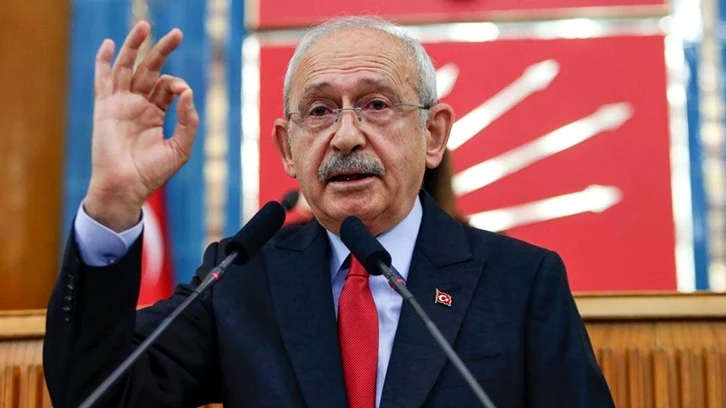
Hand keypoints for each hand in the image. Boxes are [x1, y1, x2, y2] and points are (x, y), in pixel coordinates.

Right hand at [84, 21, 198, 231]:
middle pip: (150, 70)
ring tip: (145, 26)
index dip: (178, 84)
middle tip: (177, 33)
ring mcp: (120, 104)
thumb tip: (188, 92)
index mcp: (156, 113)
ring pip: (128, 67)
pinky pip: (104, 80)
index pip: (168, 87)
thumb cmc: (152, 173)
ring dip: (135, 46)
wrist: (126, 187)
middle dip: (162, 51)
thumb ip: (188, 121)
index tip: (182, 93)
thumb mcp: (180, 148)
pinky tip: (109, 45)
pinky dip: (104, 62)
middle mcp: (138, 105)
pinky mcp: (105, 108)